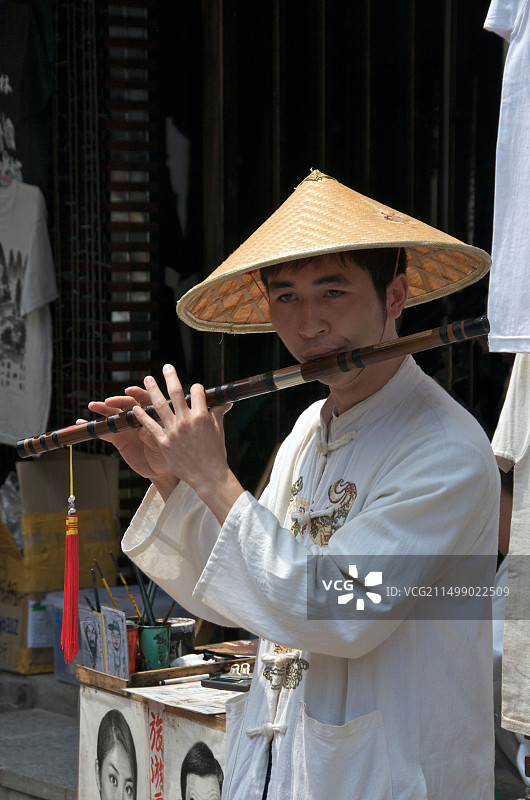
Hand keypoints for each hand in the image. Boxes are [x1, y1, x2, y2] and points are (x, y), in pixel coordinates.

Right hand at [79, 388, 178, 495]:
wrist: (159, 471)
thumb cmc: (167, 455)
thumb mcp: (162, 447)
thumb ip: (153, 438)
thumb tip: (143, 430)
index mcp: (152, 415)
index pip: (145, 399)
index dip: (137, 393)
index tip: (129, 391)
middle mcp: (138, 417)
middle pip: (127, 404)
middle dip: (117, 401)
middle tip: (108, 401)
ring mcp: (126, 427)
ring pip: (113, 414)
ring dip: (103, 409)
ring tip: (93, 405)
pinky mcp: (117, 438)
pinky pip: (104, 431)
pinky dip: (93, 427)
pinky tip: (81, 423)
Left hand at [132, 364, 243, 522]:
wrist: (208, 476)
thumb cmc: (216, 454)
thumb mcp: (219, 431)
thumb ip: (218, 414)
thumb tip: (225, 403)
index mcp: (202, 415)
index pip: (197, 392)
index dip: (196, 388)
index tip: (194, 388)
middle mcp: (186, 420)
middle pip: (176, 392)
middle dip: (171, 377)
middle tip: (166, 367)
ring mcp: (174, 431)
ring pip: (160, 405)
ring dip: (152, 390)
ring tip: (147, 379)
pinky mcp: (164, 442)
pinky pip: (150, 425)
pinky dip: (142, 415)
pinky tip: (136, 407)